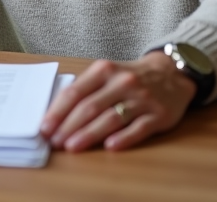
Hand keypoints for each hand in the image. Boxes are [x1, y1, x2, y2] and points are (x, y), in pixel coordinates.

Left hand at [40, 51, 195, 151]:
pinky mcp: (158, 115)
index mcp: (104, 70)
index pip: (76, 91)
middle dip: (69, 126)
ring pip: (111, 118)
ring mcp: (142, 99)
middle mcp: (123, 82)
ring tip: (72, 147)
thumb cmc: (130, 77)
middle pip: (90, 107)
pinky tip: (109, 147)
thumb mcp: (107, 72)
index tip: (44, 127)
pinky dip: (124, 138)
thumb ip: (86, 88)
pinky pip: (139, 128)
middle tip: (54, 142)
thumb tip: (57, 114)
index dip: (58, 111)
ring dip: (89, 134)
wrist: (172, 73)